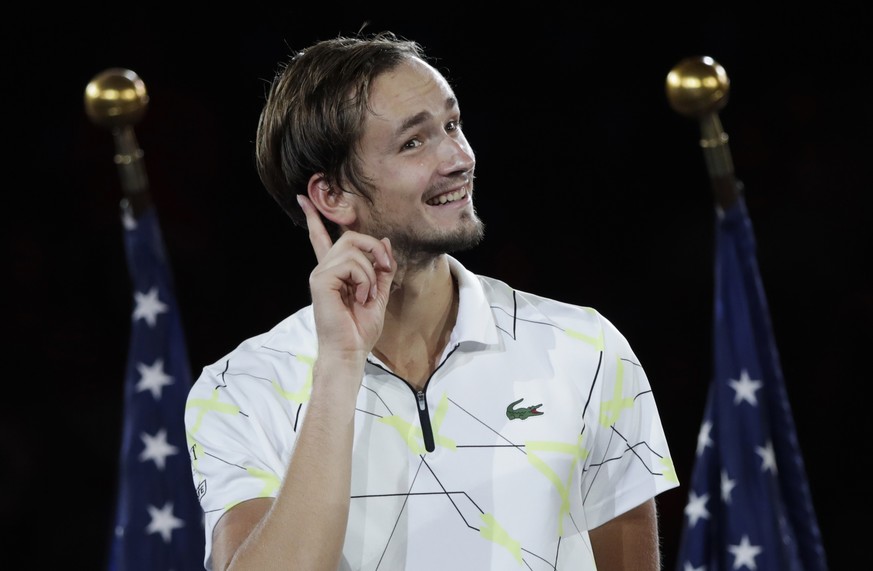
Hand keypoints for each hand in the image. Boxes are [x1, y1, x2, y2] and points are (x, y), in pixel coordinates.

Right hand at [297, 194, 395, 364]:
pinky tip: (360, 298)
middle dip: (375, 248)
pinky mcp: (321, 280)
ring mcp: (320, 273)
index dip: (313, 218)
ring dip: (371, 272)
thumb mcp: (379, 294)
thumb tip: (385, 241)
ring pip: (354, 249)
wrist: (349, 352)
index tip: (303, 198)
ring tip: (367, 295)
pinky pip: (351, 264)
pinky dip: (365, 280)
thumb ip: (382, 268)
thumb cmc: (360, 329)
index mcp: (334, 272)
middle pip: (351, 236)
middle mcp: (324, 269)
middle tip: (385, 268)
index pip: (322, 238)